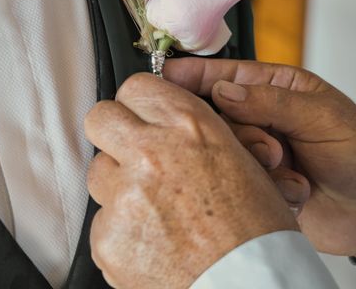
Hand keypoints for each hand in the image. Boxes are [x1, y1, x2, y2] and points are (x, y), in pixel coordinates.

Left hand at [85, 73, 298, 288]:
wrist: (250, 284)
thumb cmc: (256, 231)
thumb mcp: (240, 160)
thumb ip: (196, 133)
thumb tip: (168, 123)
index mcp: (189, 127)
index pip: (136, 86)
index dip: (139, 103)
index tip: (141, 116)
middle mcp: (153, 153)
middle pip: (100, 118)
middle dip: (113, 132)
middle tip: (132, 152)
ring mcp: (126, 196)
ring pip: (98, 172)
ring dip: (118, 184)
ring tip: (152, 208)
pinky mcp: (108, 237)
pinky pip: (101, 221)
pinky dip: (120, 230)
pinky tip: (152, 240)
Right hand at [164, 58, 355, 259]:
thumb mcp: (322, 116)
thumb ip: (272, 103)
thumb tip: (223, 92)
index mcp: (277, 90)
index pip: (227, 76)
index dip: (194, 75)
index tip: (164, 75)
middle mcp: (262, 119)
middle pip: (217, 115)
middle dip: (237, 131)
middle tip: (267, 147)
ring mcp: (258, 153)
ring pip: (224, 150)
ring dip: (254, 161)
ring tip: (285, 167)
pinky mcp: (258, 184)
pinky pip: (237, 181)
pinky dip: (265, 186)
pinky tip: (295, 189)